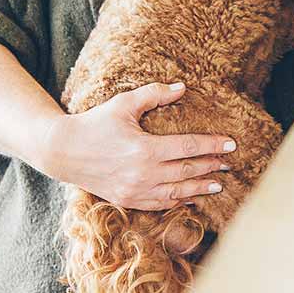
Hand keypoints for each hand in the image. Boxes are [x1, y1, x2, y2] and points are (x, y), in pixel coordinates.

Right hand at [43, 83, 234, 210]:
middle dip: (211, 166)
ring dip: (200, 188)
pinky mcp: (126, 201)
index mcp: (144, 149)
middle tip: (229, 163)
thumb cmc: (95, 123)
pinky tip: (190, 198)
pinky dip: (178, 201)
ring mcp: (134, 191)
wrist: (62, 152)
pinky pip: (159, 204)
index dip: (212, 145)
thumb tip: (183, 88)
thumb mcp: (124, 103)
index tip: (231, 144)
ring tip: (218, 184)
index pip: (188, 147)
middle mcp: (142, 174)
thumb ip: (154, 94)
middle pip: (187, 171)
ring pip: (177, 192)